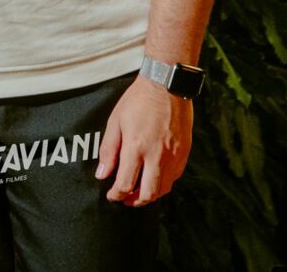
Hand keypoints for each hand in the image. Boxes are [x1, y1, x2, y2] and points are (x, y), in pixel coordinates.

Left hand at [94, 74, 192, 205]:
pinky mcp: (184, 152)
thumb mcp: (116, 121)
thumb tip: (102, 174)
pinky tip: (155, 177)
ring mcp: (173, 155)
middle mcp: (157, 155)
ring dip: (150, 195)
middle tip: (125, 199)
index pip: (125, 184)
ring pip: (163, 189)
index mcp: (136, 147)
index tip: (111, 195)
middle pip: (147, 194)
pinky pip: (175, 177)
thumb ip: (108, 150)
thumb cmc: (139, 100)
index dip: (116, 195)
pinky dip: (164, 183)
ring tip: (139, 192)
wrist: (167, 84)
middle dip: (134, 201)